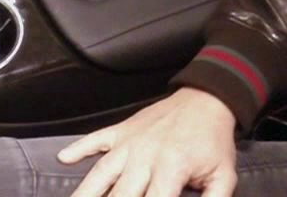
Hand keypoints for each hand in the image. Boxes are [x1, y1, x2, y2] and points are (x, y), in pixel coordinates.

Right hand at [58, 88, 238, 196]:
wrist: (208, 99)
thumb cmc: (213, 141)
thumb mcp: (223, 176)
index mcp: (171, 168)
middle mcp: (145, 156)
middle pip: (119, 194)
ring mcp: (130, 142)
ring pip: (100, 172)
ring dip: (85, 193)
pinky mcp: (123, 130)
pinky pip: (96, 139)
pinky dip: (79, 148)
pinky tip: (63, 158)